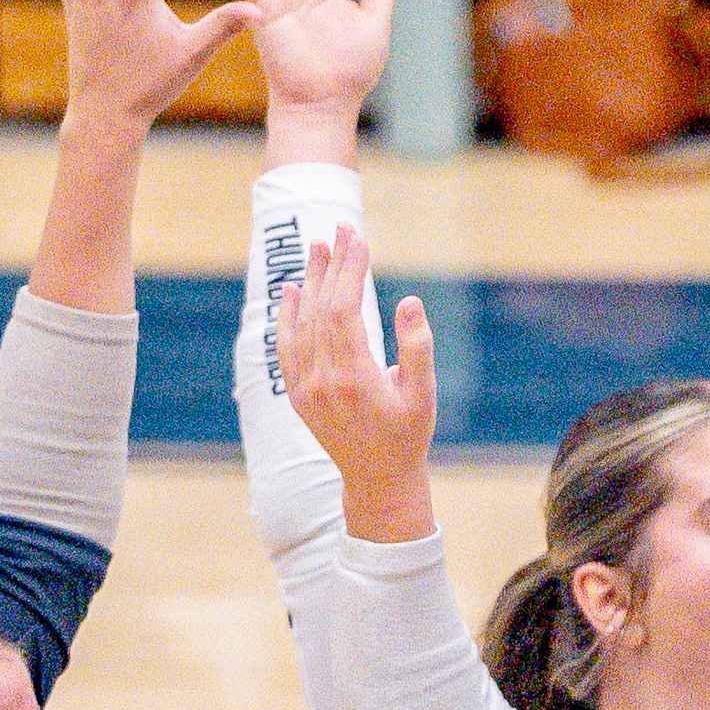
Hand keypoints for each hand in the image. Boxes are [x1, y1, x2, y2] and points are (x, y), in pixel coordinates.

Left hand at [271, 227, 436, 502]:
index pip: (345, 309)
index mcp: (355, 378)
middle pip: (321, 308)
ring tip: (318, 247)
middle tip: (340, 229)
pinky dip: (287, 315)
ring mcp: (305, 388)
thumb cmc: (407, 436)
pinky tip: (293, 288)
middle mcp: (323, 380)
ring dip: (310, 282)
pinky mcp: (297, 394)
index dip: (350, 270)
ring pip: (302, 322)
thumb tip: (410, 302)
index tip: (359, 240)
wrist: (377, 480)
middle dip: (332, 265)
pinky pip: (286, 346)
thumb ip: (418, 348)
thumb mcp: (423, 395)